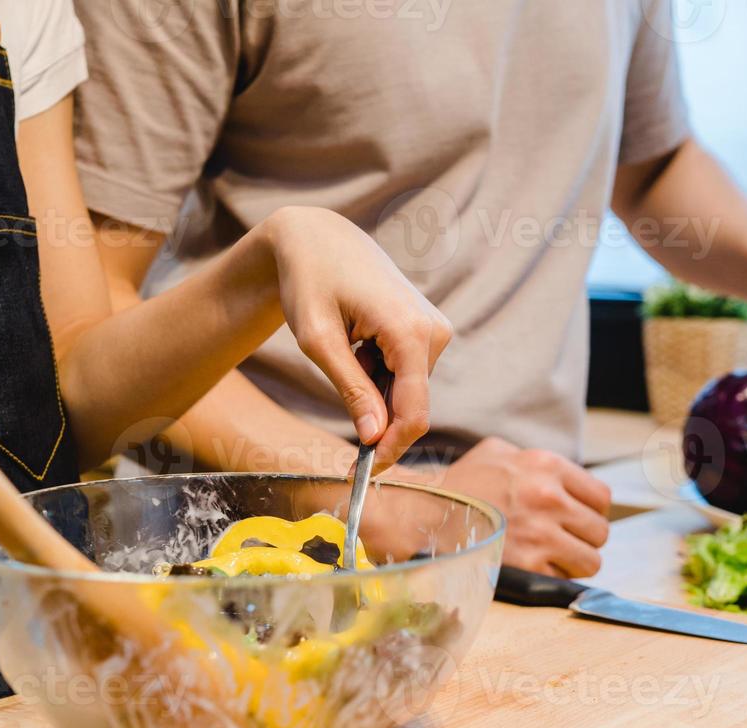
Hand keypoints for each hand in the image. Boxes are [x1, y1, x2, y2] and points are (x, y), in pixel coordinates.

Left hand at [263, 206, 451, 471]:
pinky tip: (359, 341)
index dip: (391, 449)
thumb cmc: (309, 282)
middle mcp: (434, 331)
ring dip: (375, 389)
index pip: (414, 412)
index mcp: (409, 332)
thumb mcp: (319, 341)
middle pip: (412, 405)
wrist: (318, 238)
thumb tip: (373, 437)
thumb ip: (351, 390)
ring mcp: (436, 329)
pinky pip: (409, 373)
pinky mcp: (430, 329)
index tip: (362, 471)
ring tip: (346, 348)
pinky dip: (381, 373)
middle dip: (377, 414)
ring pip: (409, 391)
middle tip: (336, 388)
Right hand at [437, 437, 611, 578]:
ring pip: (591, 560)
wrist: (423, 512)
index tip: (577, 519)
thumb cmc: (459, 483)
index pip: (601, 497)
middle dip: (583, 539)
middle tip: (563, 541)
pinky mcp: (528, 564)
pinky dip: (552, 577)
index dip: (591, 512)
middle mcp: (549, 498)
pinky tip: (532, 567)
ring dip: (575, 563)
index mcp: (546, 466)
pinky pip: (563, 578)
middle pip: (599, 531)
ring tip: (553, 558)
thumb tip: (559, 477)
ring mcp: (540, 533)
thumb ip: (533, 460)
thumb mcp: (497, 452)